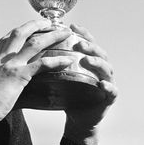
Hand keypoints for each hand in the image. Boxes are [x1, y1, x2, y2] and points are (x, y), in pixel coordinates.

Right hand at [0, 18, 74, 123]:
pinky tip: (67, 60)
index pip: (7, 38)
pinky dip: (56, 60)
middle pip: (21, 32)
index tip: (30, 26)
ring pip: (35, 43)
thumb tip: (4, 80)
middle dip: (37, 24)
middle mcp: (3, 58)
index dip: (20, 30)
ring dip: (52, 36)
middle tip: (50, 22)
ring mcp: (12, 65)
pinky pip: (42, 64)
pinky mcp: (20, 75)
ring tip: (65, 33)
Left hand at [61, 24, 117, 144]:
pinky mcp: (110, 97)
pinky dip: (109, 87)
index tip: (72, 26)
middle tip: (79, 43)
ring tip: (87, 60)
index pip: (88, 42)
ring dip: (97, 62)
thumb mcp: (61, 77)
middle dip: (90, 46)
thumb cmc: (70, 95)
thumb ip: (53, 64)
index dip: (82, 33)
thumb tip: (31, 50)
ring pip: (106, 68)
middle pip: (99, 52)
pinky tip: (102, 84)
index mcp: (90, 60)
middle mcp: (101, 68)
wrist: (78, 118)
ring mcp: (108, 81)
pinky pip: (112, 91)